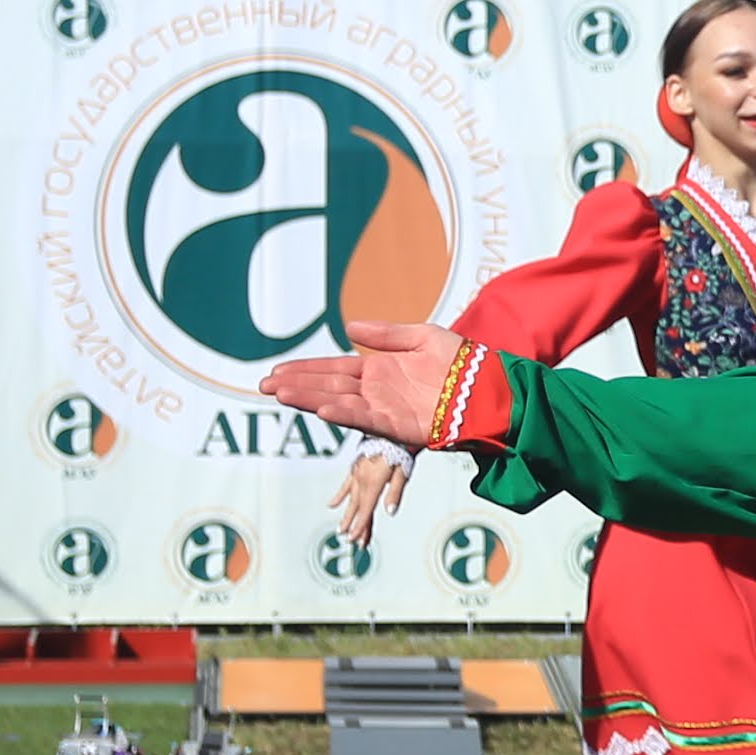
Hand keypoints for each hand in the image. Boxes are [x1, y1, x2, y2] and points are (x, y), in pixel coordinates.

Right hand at [260, 318, 479, 446]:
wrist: (491, 387)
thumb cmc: (462, 362)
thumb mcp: (422, 337)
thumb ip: (386, 334)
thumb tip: (348, 328)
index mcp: (378, 371)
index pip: (332, 370)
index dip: (304, 371)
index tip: (276, 371)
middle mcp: (377, 392)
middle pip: (328, 388)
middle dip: (296, 386)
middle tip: (264, 386)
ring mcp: (386, 410)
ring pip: (339, 404)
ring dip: (310, 400)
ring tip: (281, 394)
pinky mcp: (401, 426)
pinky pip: (367, 420)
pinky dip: (344, 414)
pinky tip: (322, 409)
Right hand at [328, 447, 411, 546]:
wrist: (390, 426)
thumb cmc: (401, 447)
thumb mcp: (403, 470)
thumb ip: (395, 492)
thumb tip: (390, 512)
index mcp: (373, 482)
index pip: (366, 510)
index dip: (360, 526)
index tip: (355, 540)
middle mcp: (362, 479)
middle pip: (358, 508)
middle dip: (356, 526)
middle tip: (354, 543)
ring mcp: (357, 472)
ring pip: (352, 499)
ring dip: (348, 515)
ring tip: (342, 531)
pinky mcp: (356, 466)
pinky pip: (346, 484)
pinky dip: (340, 495)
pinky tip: (332, 505)